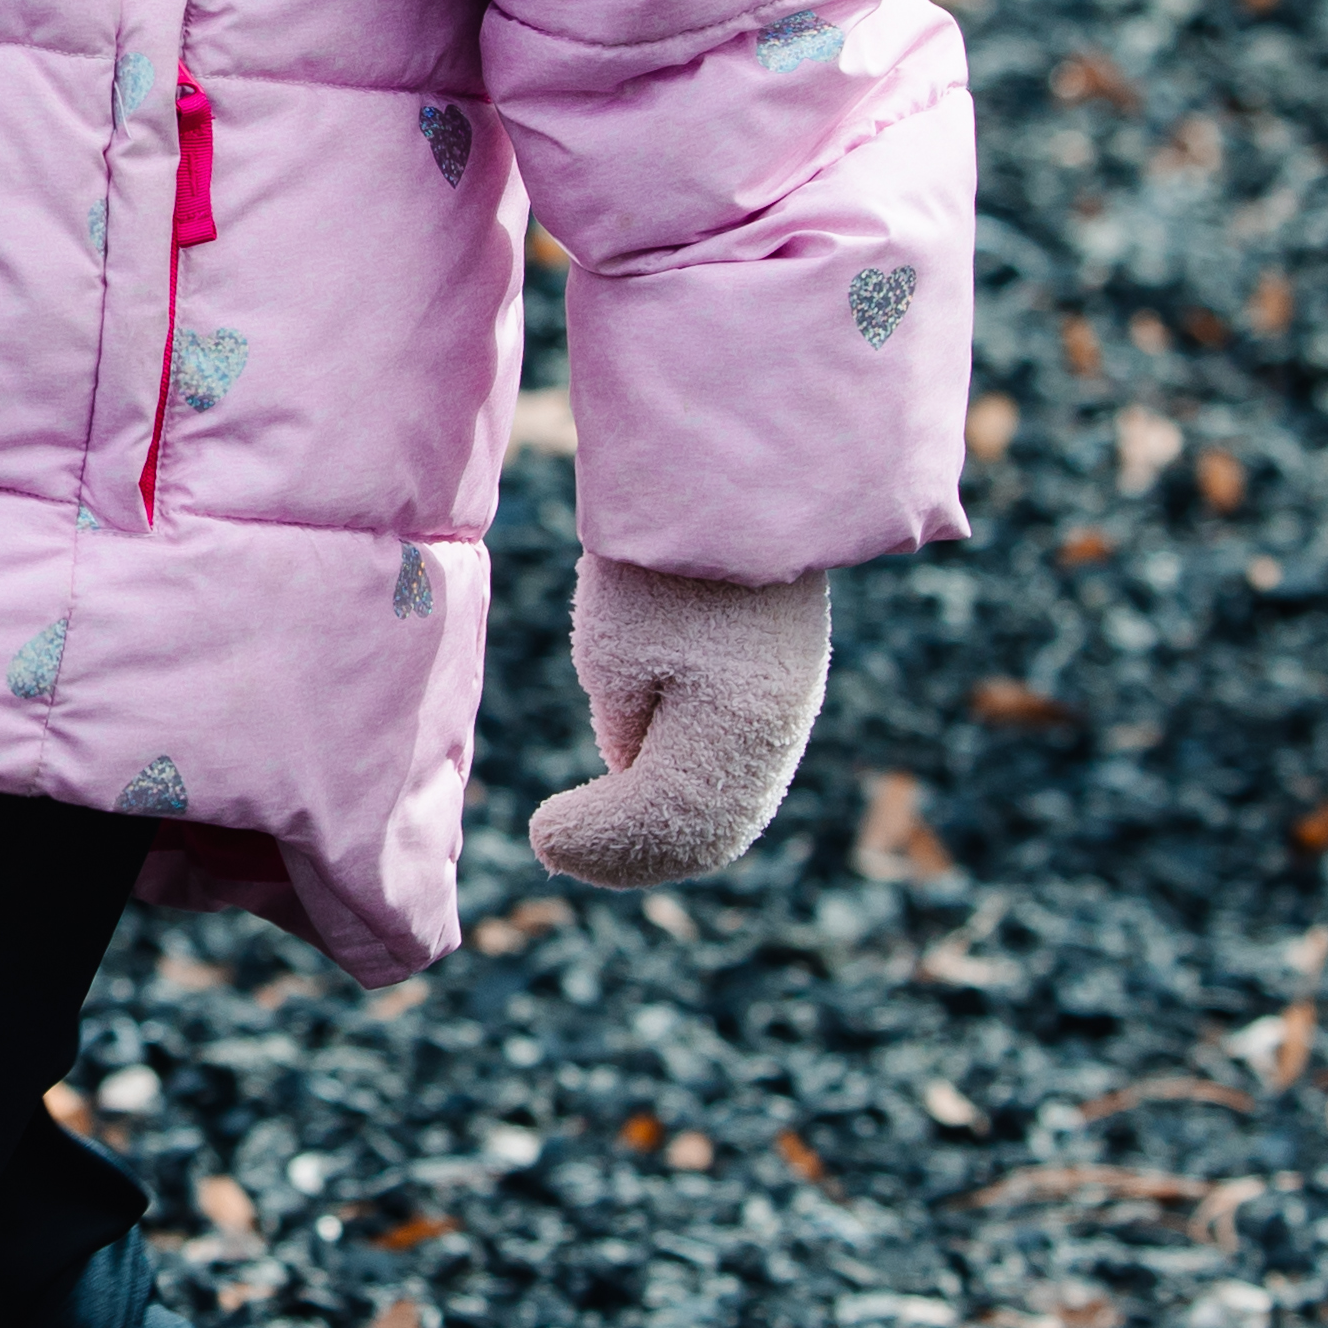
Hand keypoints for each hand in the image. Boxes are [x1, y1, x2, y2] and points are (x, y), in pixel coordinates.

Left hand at [525, 555, 831, 887]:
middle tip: (556, 845)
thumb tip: (628, 763)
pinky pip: (737, 767)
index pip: (669, 827)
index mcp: (739, 731)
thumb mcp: (618, 649)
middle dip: (631, 851)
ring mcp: (788, 705)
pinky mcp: (780, 682)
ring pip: (728, 806)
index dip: (604, 846)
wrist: (733, 476)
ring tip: (590, 824)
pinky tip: (631, 774)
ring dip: (659, 827)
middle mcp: (780, 729)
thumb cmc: (659, 558)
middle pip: (709, 832)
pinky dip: (684, 788)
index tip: (539, 834)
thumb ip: (626, 723)